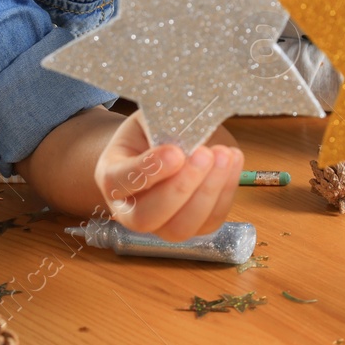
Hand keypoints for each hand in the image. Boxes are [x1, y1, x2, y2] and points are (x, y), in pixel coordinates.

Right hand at [94, 111, 242, 240]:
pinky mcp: (193, 225)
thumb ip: (163, 126)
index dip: (148, 170)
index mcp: (112, 177)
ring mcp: (162, 223)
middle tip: (204, 154)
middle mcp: (131, 210)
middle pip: (147, 217)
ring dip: (208, 192)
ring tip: (224, 155)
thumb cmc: (154, 129)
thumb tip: (189, 139)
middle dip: (180, 188)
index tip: (175, 152)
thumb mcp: (151, 117)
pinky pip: (210, 220)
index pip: (119, 182)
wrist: (167, 141)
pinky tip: (232, 160)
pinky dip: (225, 191)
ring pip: (181, 227)